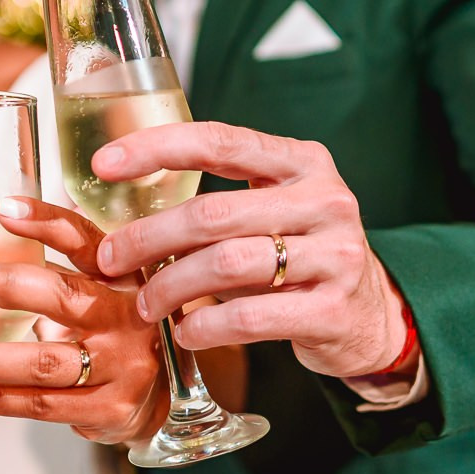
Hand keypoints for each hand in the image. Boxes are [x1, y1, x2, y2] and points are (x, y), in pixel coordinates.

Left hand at [0, 197, 169, 444]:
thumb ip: (61, 270)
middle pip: (65, 297)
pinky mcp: (110, 408)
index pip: (85, 241)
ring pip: (45, 362)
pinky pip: (44, 405)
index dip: (46, 223)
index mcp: (123, 276)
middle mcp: (129, 317)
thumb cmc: (115, 336)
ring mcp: (123, 366)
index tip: (2, 210)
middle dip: (4, 287)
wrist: (160, 401)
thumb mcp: (102, 293)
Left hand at [93, 121, 409, 378]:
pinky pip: (249, 318)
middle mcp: (325, 200)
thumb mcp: (275, 208)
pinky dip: (204, 327)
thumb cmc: (302, 254)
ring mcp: (336, 255)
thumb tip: (124, 207)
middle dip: (148, 237)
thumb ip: (221, 200)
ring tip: (146, 304)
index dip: (157, 148)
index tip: (102, 164)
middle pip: (212, 213)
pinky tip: (186, 332)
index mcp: (303, 162)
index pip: (220, 142)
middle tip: (111, 259)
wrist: (372, 312)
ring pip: (226, 265)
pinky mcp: (333, 309)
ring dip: (170, 287)